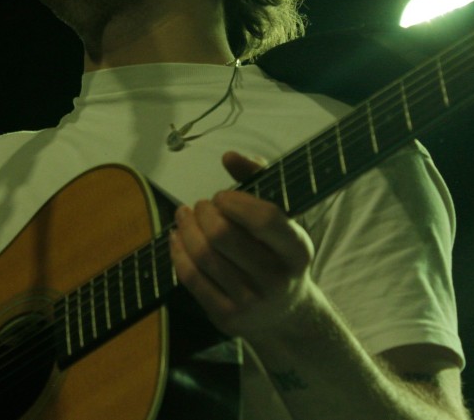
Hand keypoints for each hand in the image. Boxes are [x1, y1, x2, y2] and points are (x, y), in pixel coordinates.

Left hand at [169, 151, 316, 340]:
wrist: (283, 313)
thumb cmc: (276, 251)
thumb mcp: (281, 217)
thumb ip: (258, 178)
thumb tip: (229, 156)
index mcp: (297, 250)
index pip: (265, 219)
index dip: (235, 201)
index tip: (221, 196)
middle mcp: (277, 278)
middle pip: (223, 236)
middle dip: (203, 213)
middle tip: (201, 206)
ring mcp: (251, 301)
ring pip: (202, 256)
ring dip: (185, 228)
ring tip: (184, 215)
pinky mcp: (227, 316)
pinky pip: (191, 278)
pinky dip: (177, 251)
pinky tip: (176, 237)